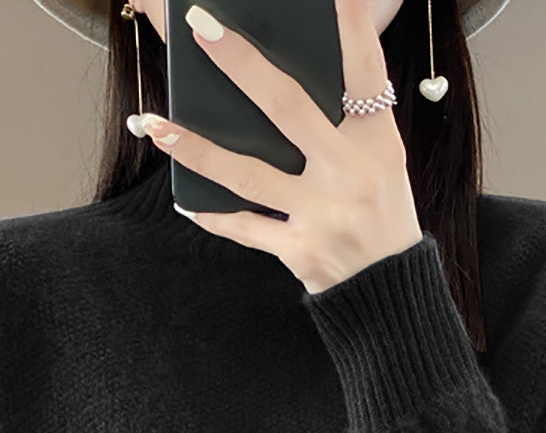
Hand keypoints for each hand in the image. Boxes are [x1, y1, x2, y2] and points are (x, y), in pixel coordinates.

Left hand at [132, 0, 423, 294]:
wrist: (389, 292)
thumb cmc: (380, 215)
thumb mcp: (381, 162)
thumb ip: (343, 124)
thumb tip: (273, 86)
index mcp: (377, 141)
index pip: (365, 71)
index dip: (351, 25)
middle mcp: (350, 172)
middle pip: (287, 107)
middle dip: (240, 64)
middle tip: (199, 29)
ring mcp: (323, 213)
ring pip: (248, 172)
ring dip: (196, 147)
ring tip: (156, 125)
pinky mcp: (300, 250)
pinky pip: (244, 227)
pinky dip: (213, 214)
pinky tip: (185, 200)